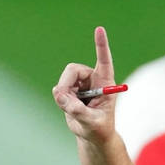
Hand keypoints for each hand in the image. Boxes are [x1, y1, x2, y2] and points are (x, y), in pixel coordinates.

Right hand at [53, 26, 118, 145]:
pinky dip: (60, 100)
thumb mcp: (92, 122)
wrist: (92, 136)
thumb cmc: (99, 128)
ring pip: (64, 80)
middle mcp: (92, 79)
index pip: (104, 61)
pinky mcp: (69, 90)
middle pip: (73, 70)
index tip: (99, 29)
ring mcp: (80, 84)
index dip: (101, 45)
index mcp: (105, 83)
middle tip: (62, 98)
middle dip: (65, 83)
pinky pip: (58, 89)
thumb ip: (78, 111)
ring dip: (63, 95)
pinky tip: (69, 109)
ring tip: (72, 110)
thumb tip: (60, 96)